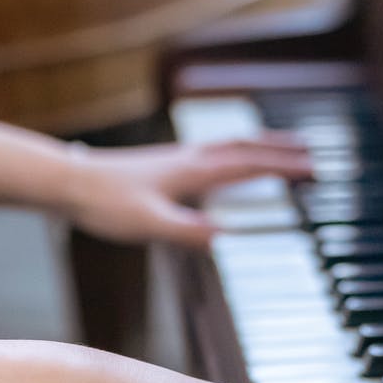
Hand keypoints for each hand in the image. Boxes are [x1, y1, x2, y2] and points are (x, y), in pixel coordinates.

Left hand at [65, 134, 312, 244]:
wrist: (70, 183)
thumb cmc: (106, 204)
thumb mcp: (149, 224)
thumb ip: (186, 231)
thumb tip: (222, 236)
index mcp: (194, 172)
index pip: (249, 165)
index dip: (283, 167)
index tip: (312, 169)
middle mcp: (191, 159)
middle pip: (246, 147)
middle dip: (281, 151)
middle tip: (311, 153)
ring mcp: (180, 159)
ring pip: (230, 146)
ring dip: (260, 147)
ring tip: (281, 150)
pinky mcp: (168, 165)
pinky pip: (214, 153)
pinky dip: (235, 153)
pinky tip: (231, 164)